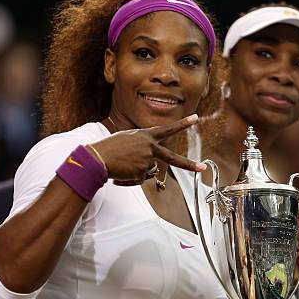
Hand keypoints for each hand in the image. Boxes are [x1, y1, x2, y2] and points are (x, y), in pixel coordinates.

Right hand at [87, 114, 205, 185]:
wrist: (96, 158)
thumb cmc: (109, 148)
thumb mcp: (127, 139)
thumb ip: (142, 146)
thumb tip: (152, 164)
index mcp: (146, 135)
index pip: (168, 129)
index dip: (183, 124)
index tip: (195, 118)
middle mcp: (150, 147)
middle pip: (173, 159)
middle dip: (189, 164)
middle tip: (202, 167)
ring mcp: (147, 160)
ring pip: (151, 171)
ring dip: (140, 172)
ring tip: (124, 166)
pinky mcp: (141, 173)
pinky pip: (141, 180)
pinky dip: (131, 179)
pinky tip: (121, 174)